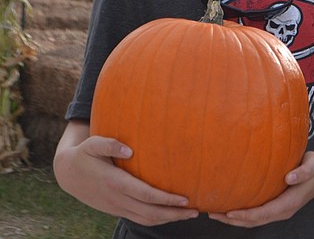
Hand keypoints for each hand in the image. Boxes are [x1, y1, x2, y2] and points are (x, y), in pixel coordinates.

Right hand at [53, 132, 197, 225]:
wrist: (66, 174)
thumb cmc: (84, 154)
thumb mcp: (92, 144)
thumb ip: (110, 144)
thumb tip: (130, 151)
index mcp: (115, 183)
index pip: (146, 195)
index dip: (167, 199)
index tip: (186, 199)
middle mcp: (117, 199)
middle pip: (150, 212)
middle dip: (174, 214)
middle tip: (196, 211)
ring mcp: (117, 207)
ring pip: (146, 219)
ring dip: (168, 219)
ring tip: (189, 214)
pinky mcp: (116, 210)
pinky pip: (139, 218)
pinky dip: (157, 219)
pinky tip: (170, 214)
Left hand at [208, 151, 313, 226]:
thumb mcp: (313, 165)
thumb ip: (303, 172)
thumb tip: (289, 177)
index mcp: (289, 203)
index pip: (263, 214)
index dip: (245, 215)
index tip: (229, 212)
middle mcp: (282, 211)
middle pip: (254, 222)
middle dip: (233, 220)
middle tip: (213, 214)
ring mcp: (278, 211)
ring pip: (253, 221)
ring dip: (234, 219)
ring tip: (215, 213)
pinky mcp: (275, 207)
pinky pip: (256, 214)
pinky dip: (241, 214)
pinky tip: (229, 206)